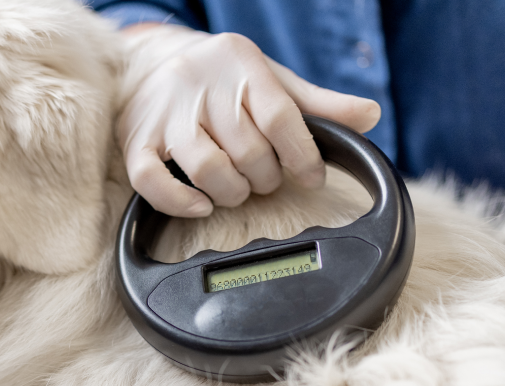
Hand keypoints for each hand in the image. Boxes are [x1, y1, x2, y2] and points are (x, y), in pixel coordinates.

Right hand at [119, 24, 381, 216]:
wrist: (151, 61)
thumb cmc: (221, 79)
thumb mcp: (271, 80)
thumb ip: (317, 103)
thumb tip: (370, 117)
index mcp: (239, 64)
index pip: (281, 118)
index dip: (303, 156)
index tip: (311, 176)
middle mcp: (199, 85)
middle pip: (248, 150)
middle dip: (266, 177)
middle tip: (267, 179)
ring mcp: (164, 114)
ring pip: (207, 168)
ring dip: (231, 192)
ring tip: (237, 189)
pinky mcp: (134, 140)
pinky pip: (152, 180)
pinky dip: (179, 201)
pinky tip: (201, 205)